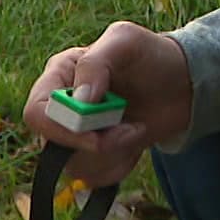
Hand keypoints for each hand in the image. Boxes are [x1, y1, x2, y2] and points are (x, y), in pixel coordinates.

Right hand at [22, 21, 193, 187]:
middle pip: (54, 145)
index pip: (37, 112)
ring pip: (75, 166)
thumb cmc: (150, 56)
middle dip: (97, 144)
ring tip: (135, 129)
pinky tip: (134, 142)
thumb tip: (80, 100)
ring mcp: (77, 133)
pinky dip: (119, 167)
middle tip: (129, 128)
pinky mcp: (95, 155)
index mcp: (59, 74)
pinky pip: (94, 178)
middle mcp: (62, 106)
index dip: (61, 128)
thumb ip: (96, 63)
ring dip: (113, 154)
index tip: (96, 133)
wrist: (181, 84)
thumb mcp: (125, 42)